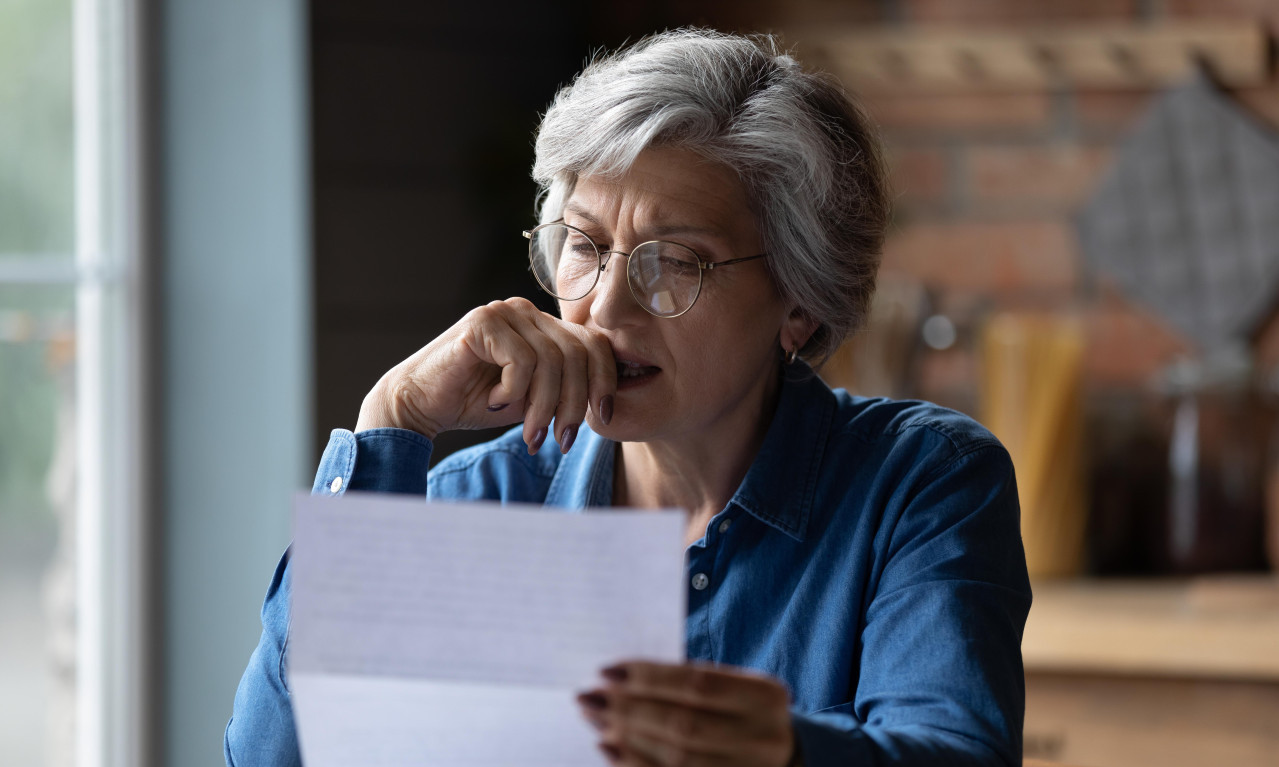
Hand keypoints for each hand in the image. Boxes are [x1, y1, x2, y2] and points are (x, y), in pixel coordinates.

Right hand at [355, 297, 616, 453]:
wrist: (420, 405)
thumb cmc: (476, 403)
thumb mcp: (535, 399)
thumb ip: (567, 391)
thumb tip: (610, 405)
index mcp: (544, 325)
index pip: (594, 344)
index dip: (604, 382)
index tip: (603, 419)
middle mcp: (526, 311)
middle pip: (577, 354)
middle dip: (574, 404)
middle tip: (559, 439)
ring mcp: (504, 312)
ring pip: (552, 361)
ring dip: (544, 406)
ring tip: (530, 433)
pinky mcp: (481, 323)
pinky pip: (521, 361)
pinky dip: (514, 391)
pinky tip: (494, 401)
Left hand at [577, 661, 795, 766]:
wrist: (781, 758)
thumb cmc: (741, 712)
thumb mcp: (731, 689)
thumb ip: (687, 683)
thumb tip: (619, 679)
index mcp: (764, 696)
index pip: (698, 683)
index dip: (649, 677)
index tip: (606, 670)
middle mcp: (762, 737)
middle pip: (684, 724)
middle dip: (629, 709)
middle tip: (589, 697)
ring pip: (676, 758)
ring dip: (627, 738)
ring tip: (594, 720)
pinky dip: (636, 764)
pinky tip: (610, 750)